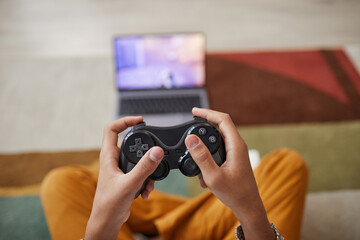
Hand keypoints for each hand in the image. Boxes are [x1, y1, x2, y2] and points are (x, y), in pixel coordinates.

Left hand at [85, 116, 163, 239]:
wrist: (107, 222)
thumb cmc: (109, 205)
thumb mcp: (129, 183)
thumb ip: (144, 167)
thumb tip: (156, 151)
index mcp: (108, 156)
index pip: (112, 129)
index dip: (125, 120)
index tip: (140, 120)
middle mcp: (113, 160)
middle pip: (129, 143)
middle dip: (143, 149)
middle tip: (154, 150)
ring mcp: (119, 170)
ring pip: (137, 160)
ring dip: (146, 169)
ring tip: (149, 181)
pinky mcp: (126, 179)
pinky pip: (139, 173)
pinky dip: (145, 180)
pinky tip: (146, 191)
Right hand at [185, 108, 273, 239]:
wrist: (248, 206)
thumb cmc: (235, 193)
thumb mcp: (214, 176)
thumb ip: (201, 156)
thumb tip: (191, 139)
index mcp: (236, 145)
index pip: (223, 119)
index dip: (208, 113)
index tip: (194, 111)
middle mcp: (238, 146)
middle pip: (221, 125)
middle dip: (205, 122)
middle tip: (191, 122)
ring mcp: (236, 152)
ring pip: (219, 137)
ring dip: (206, 141)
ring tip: (193, 146)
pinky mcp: (234, 159)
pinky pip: (220, 148)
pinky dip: (209, 152)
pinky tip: (201, 167)